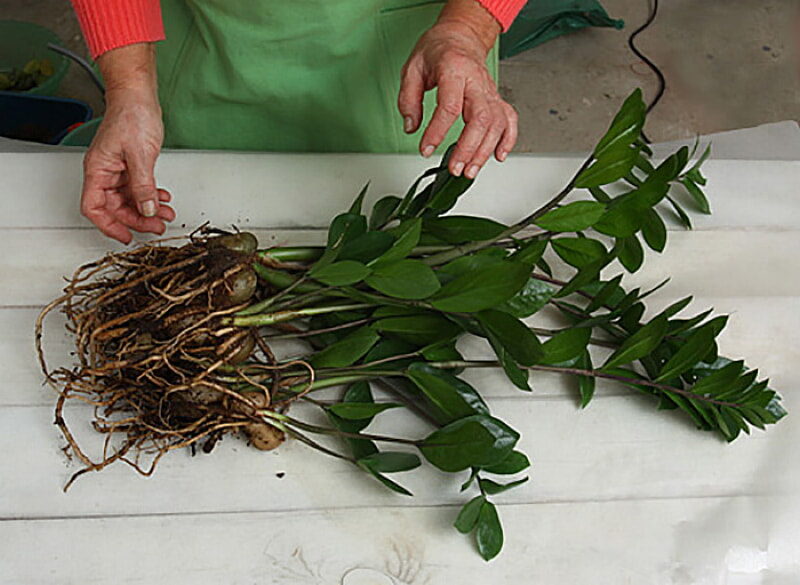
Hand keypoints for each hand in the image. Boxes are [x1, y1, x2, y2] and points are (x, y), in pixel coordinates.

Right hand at [80, 88, 173, 243]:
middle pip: (114, 207)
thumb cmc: (132, 115)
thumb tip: (146, 209)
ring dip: (147, 209)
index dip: (108, 226)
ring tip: (165, 214)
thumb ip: (143, 185)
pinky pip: (137, 188)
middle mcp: (104, 171)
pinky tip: (162, 198)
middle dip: (137, 219)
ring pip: (129, 199)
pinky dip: (150, 196)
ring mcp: (117, 169)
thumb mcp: (140, 154)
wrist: (139, 95)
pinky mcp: (130, 165)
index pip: (94, 207)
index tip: (126, 236)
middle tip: (157, 225)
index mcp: (98, 169)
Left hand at [398, 2, 517, 178]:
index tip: (425, 149)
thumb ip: (409, 99)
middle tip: (455, 168)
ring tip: (469, 171)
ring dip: (484, 151)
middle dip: (468, 148)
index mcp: (454, 69)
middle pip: (481, 118)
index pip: (449, 106)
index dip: (437, 132)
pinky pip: (509, 120)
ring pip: (496, 123)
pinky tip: (498, 156)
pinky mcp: (496, 99)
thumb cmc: (437, 51)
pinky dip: (507, 140)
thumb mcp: (412, 68)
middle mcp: (477, 81)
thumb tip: (411, 127)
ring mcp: (490, 91)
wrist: (460, 37)